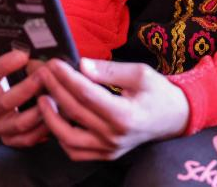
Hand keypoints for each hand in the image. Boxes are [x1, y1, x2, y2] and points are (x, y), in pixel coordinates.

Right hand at [0, 36, 48, 147]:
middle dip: (27, 88)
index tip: (23, 54)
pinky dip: (44, 128)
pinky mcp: (13, 140)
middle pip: (6, 102)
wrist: (5, 104)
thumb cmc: (4, 77)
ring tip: (55, 96)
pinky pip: (29, 138)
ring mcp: (0, 128)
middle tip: (44, 75)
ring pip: (20, 123)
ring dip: (39, 110)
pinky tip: (57, 115)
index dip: (4, 65)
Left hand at [36, 58, 189, 160]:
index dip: (66, 77)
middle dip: (54, 89)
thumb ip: (109, 70)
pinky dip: (60, 136)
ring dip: (50, 117)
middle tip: (42, 72)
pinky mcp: (106, 154)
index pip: (86, 94)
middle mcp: (115, 136)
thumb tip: (81, 64)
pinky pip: (75, 151)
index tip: (54, 63)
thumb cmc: (159, 93)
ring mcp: (109, 149)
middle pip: (74, 112)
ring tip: (42, 97)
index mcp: (125, 115)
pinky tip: (54, 118)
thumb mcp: (140, 73)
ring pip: (68, 138)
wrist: (174, 117)